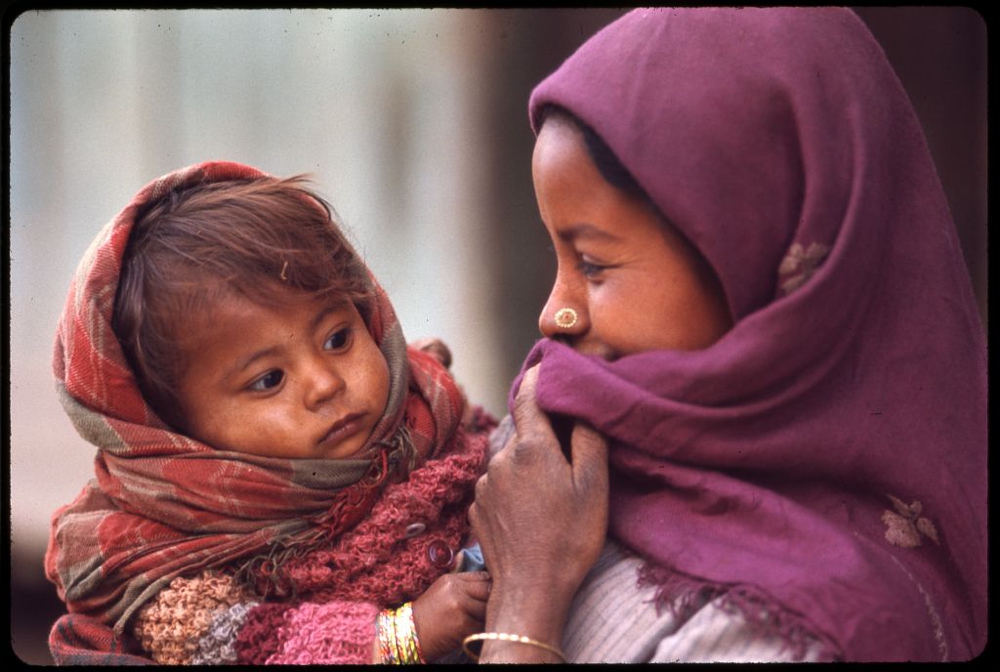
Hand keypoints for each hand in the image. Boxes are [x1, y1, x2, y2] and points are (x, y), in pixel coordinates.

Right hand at [410, 571, 489, 661]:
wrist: (410, 635)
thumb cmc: (428, 614)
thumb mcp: (441, 590)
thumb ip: (462, 582)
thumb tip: (486, 575)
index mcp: (451, 580)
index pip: (482, 576)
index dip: (491, 585)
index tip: (495, 592)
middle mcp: (456, 590)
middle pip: (488, 590)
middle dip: (495, 599)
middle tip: (497, 606)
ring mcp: (459, 607)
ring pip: (488, 608)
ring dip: (491, 615)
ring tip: (488, 619)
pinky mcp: (463, 625)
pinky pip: (483, 626)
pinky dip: (485, 629)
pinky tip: (482, 630)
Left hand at [468, 365, 608, 661]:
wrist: (530, 591)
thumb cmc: (569, 539)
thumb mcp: (593, 487)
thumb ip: (589, 439)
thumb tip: (583, 402)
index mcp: (530, 447)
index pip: (528, 395)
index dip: (538, 375)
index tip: (548, 364)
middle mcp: (500, 459)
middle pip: (516, 421)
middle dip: (534, 414)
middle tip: (558, 417)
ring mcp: (485, 484)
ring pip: (504, 450)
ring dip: (522, 446)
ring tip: (547, 461)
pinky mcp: (477, 507)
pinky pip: (495, 477)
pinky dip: (511, 474)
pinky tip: (530, 495)